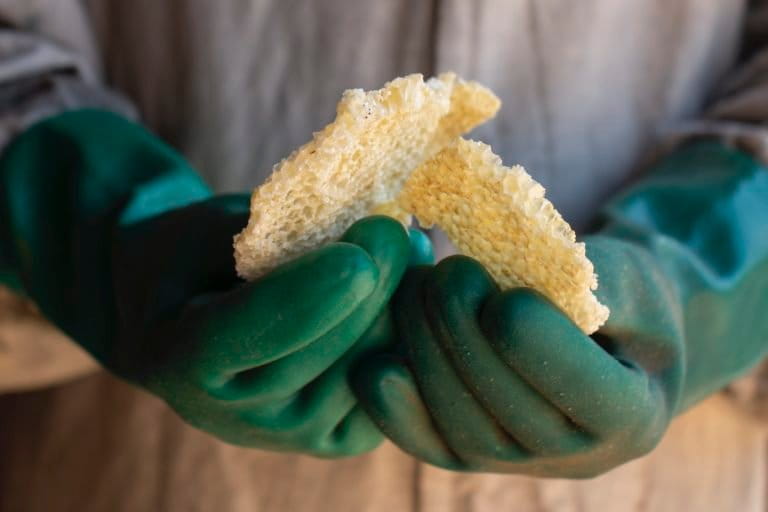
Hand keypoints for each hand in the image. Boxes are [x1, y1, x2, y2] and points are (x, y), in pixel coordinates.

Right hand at [113, 207, 425, 455]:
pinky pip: (393, 380)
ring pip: (369, 364)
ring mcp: (290, 435)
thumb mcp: (209, 230)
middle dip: (374, 284)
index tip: (356, 255)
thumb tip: (371, 229)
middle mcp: (237, 416)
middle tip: (397, 228)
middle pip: (326, 352)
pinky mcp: (337, 438)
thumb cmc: (199, 260)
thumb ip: (275, 235)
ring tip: (403, 249)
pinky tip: (406, 290)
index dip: (308, 295)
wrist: (190, 321)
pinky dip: (408, 331)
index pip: (252, 332)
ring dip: (400, 303)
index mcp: (182, 360)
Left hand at [352, 140, 767, 474]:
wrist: (610, 345)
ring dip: (424, 349)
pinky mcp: (468, 454)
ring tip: (412, 287)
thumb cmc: (626, 301)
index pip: (581, 386)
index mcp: (632, 416)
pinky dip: (393, 405)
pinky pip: (425, 439)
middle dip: (465, 328)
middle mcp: (574, 455)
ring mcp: (516, 462)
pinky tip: (372, 362)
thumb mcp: (632, 278)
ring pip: (457, 420)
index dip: (536, 338)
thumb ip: (593, 280)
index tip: (505, 293)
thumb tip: (519, 268)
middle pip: (505, 402)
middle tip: (444, 271)